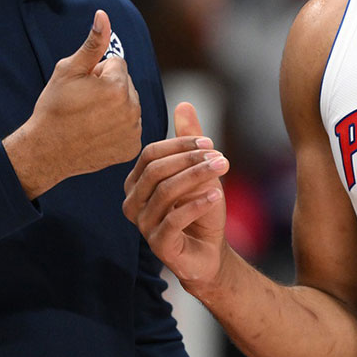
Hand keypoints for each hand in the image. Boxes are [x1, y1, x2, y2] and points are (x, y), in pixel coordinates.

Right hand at [4, 10, 142, 197]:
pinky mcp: (132, 146)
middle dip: (109, 88)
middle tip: (84, 103)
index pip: (116, 64)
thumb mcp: (68, 70)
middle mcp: (132, 109)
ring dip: (115, 107)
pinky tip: (98, 132)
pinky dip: (118, 127)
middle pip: (126, 84)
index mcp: (117, 86)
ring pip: (129, 105)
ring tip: (90, 118)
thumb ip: (93, 43)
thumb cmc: (54, 107)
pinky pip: (130, 126)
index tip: (82, 87)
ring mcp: (134, 130)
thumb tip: (104, 15)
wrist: (46, 150)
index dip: (96, 72)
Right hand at [122, 102, 230, 287]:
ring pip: (165, 192)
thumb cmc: (200, 210)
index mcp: (137, 183)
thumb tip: (184, 104)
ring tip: (222, 169)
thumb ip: (189, 141)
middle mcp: (133, 203)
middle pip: (155, 171)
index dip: (179, 145)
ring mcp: (143, 225)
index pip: (150, 154)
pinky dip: (196, 204)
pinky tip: (216, 196)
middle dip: (189, 159)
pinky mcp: (159, 245)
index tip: (209, 142)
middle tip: (220, 156)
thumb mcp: (198, 171)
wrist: (210, 252)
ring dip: (196, 177)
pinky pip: (173, 220)